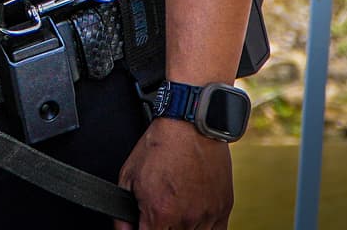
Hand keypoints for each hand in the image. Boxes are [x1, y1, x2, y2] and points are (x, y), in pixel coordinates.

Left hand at [115, 117, 233, 229]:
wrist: (190, 126)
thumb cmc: (159, 146)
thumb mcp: (128, 177)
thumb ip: (122, 214)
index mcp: (159, 213)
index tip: (143, 224)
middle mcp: (185, 219)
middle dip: (161, 228)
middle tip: (158, 215)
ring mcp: (206, 216)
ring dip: (180, 229)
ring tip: (174, 212)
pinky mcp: (223, 210)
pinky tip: (192, 219)